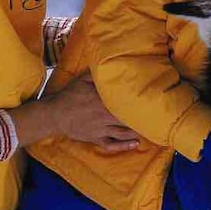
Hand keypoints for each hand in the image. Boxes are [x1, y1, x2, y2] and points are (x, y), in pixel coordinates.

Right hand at [10, 76, 139, 152]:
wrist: (53, 114)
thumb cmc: (69, 95)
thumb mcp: (82, 79)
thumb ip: (97, 73)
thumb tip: (110, 63)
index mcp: (102, 100)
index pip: (124, 102)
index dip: (138, 102)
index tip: (152, 101)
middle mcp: (104, 116)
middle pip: (127, 119)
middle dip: (141, 119)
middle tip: (156, 117)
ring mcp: (100, 130)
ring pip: (123, 133)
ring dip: (136, 132)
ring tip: (149, 130)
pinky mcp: (95, 139)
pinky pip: (111, 145)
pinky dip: (124, 146)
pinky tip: (135, 144)